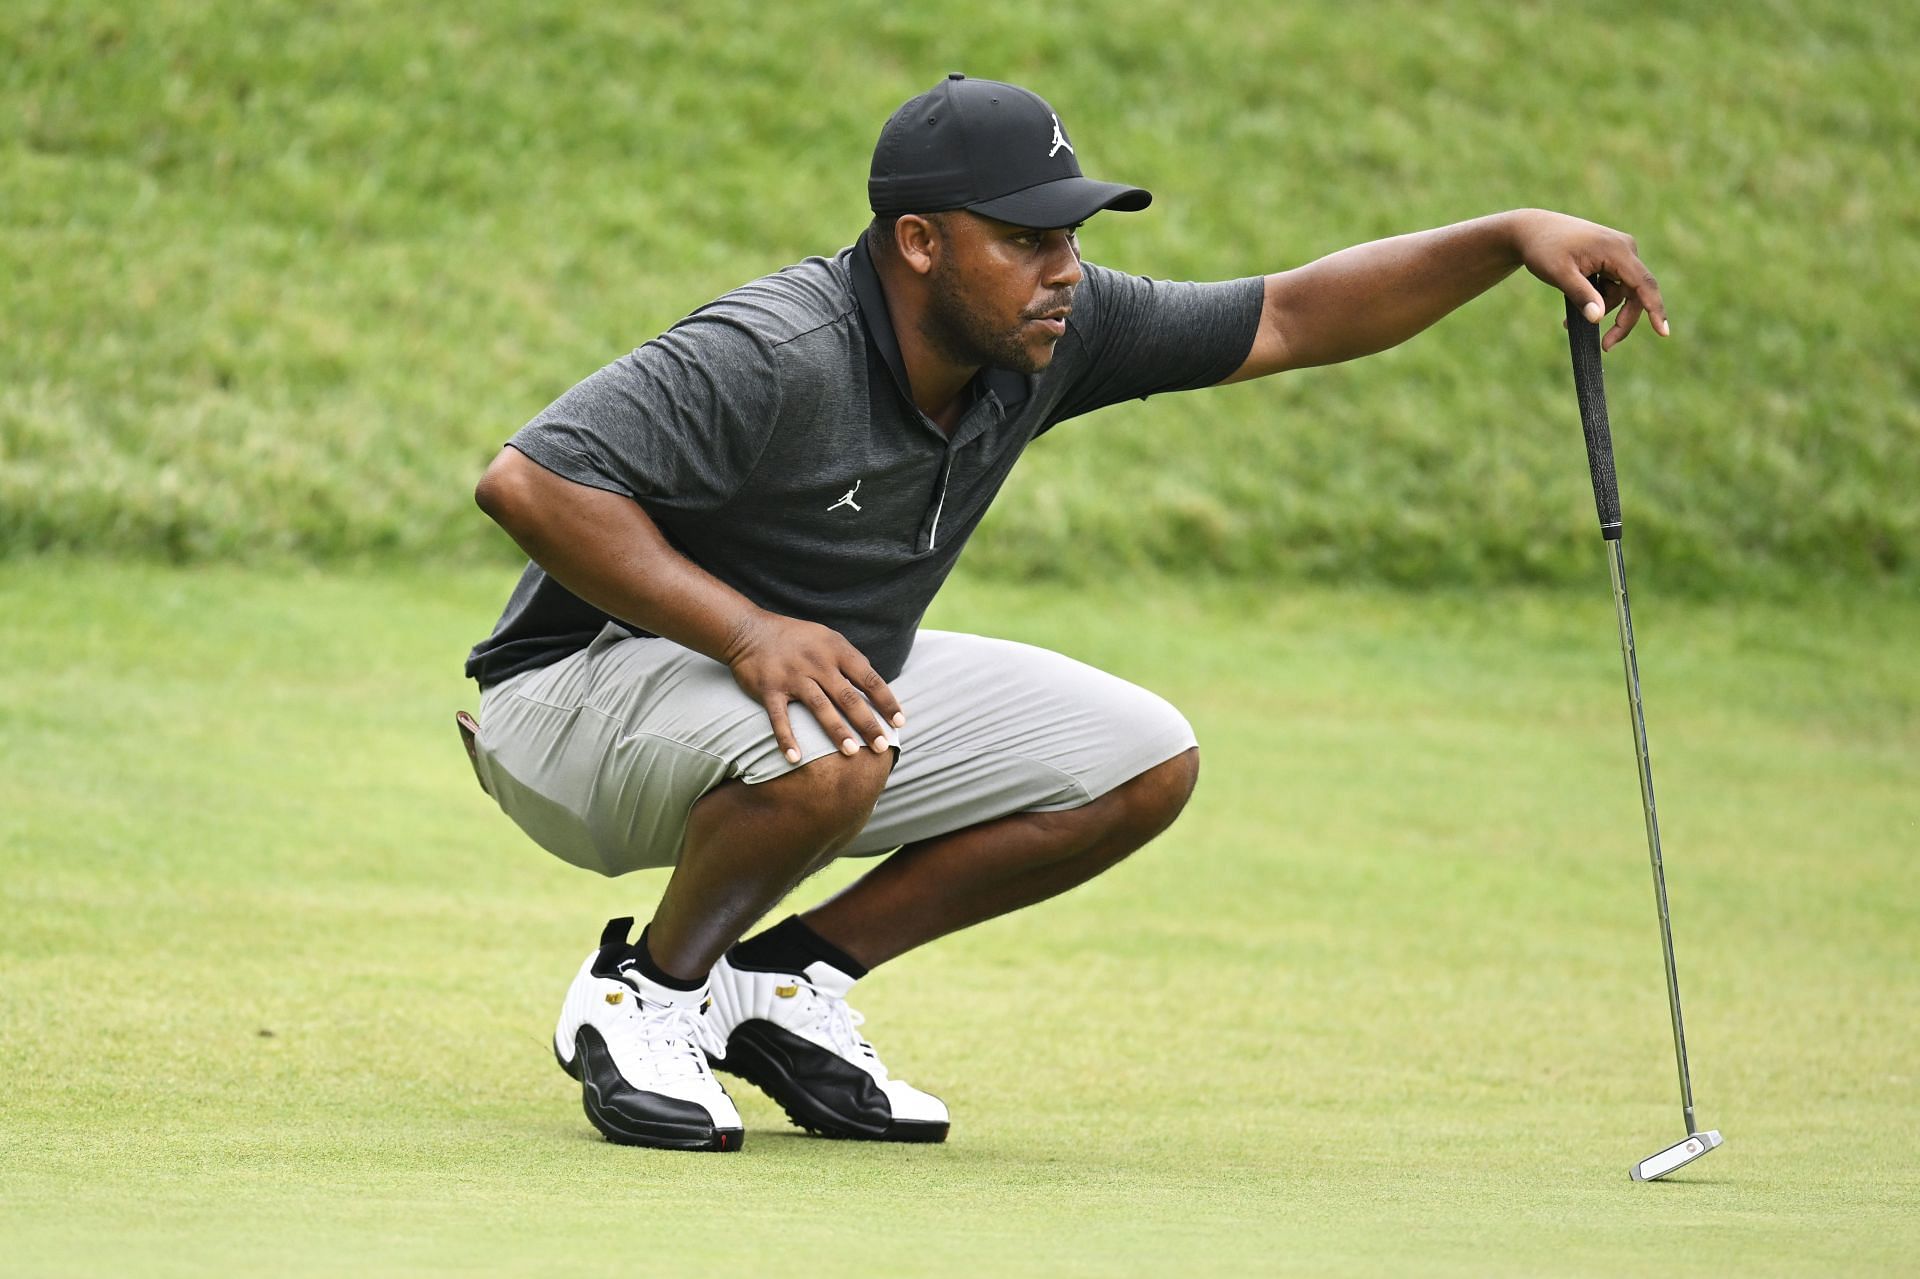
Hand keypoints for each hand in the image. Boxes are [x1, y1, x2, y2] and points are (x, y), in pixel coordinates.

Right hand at [722, 610, 904, 762]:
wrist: (749, 630)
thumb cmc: (795, 638)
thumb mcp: (827, 639)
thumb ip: (849, 661)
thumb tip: (874, 687)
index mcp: (836, 650)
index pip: (869, 678)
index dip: (887, 701)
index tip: (900, 722)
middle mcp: (817, 663)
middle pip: (848, 697)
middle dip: (867, 723)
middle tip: (882, 746)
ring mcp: (793, 676)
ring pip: (820, 707)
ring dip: (836, 731)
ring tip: (851, 752)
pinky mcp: (769, 689)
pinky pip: (779, 718)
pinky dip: (786, 738)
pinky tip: (795, 759)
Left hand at [1513, 210, 1669, 351]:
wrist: (1533, 230)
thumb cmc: (1544, 249)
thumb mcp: (1559, 274)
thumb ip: (1581, 295)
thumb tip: (1598, 318)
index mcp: (1617, 250)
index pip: (1644, 284)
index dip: (1655, 309)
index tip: (1663, 333)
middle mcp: (1625, 249)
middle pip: (1636, 294)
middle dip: (1622, 320)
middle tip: (1606, 345)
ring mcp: (1620, 253)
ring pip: (1624, 293)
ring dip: (1603, 311)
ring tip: (1568, 324)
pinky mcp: (1611, 259)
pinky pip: (1613, 286)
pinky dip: (1598, 301)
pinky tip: (1576, 310)